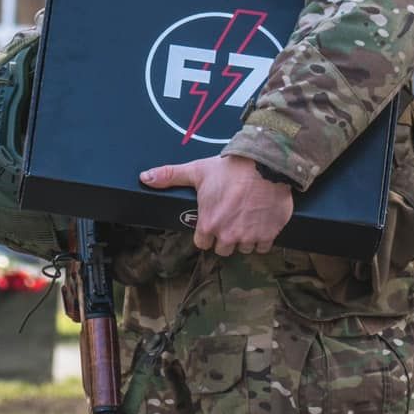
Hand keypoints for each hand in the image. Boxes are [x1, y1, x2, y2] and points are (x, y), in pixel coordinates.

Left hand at [139, 154, 295, 256]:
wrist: (264, 164)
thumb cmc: (229, 168)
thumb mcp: (197, 171)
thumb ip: (170, 176)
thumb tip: (144, 178)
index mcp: (208, 224)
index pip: (202, 243)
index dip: (206, 232)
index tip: (213, 221)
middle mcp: (228, 236)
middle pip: (223, 249)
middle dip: (225, 237)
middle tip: (231, 218)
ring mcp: (249, 237)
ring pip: (244, 248)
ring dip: (244, 237)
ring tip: (246, 218)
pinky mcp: (269, 234)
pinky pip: (263, 247)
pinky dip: (263, 237)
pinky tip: (261, 222)